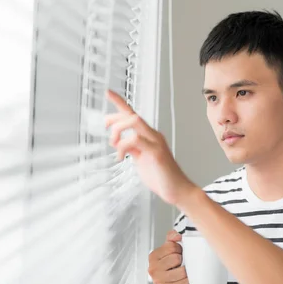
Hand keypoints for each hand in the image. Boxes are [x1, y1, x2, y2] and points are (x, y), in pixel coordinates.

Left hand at [106, 90, 196, 204]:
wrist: (177, 190)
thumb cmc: (161, 176)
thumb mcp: (141, 159)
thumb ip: (132, 149)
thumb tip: (119, 144)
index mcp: (149, 136)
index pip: (133, 114)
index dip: (120, 102)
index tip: (108, 92)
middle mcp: (153, 135)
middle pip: (132, 115)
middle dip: (114, 118)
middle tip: (105, 127)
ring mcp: (156, 142)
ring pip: (134, 122)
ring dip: (118, 130)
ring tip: (114, 144)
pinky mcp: (156, 152)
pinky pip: (136, 140)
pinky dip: (123, 146)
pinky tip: (121, 157)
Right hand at [148, 230, 189, 283]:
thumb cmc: (172, 268)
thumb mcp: (170, 250)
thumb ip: (172, 237)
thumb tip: (177, 235)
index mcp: (153, 256)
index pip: (171, 246)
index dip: (179, 249)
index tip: (178, 253)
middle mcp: (153, 268)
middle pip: (176, 258)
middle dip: (182, 260)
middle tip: (180, 264)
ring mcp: (159, 280)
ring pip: (182, 271)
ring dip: (186, 271)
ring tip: (182, 272)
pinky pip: (184, 282)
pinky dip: (188, 281)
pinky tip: (184, 280)